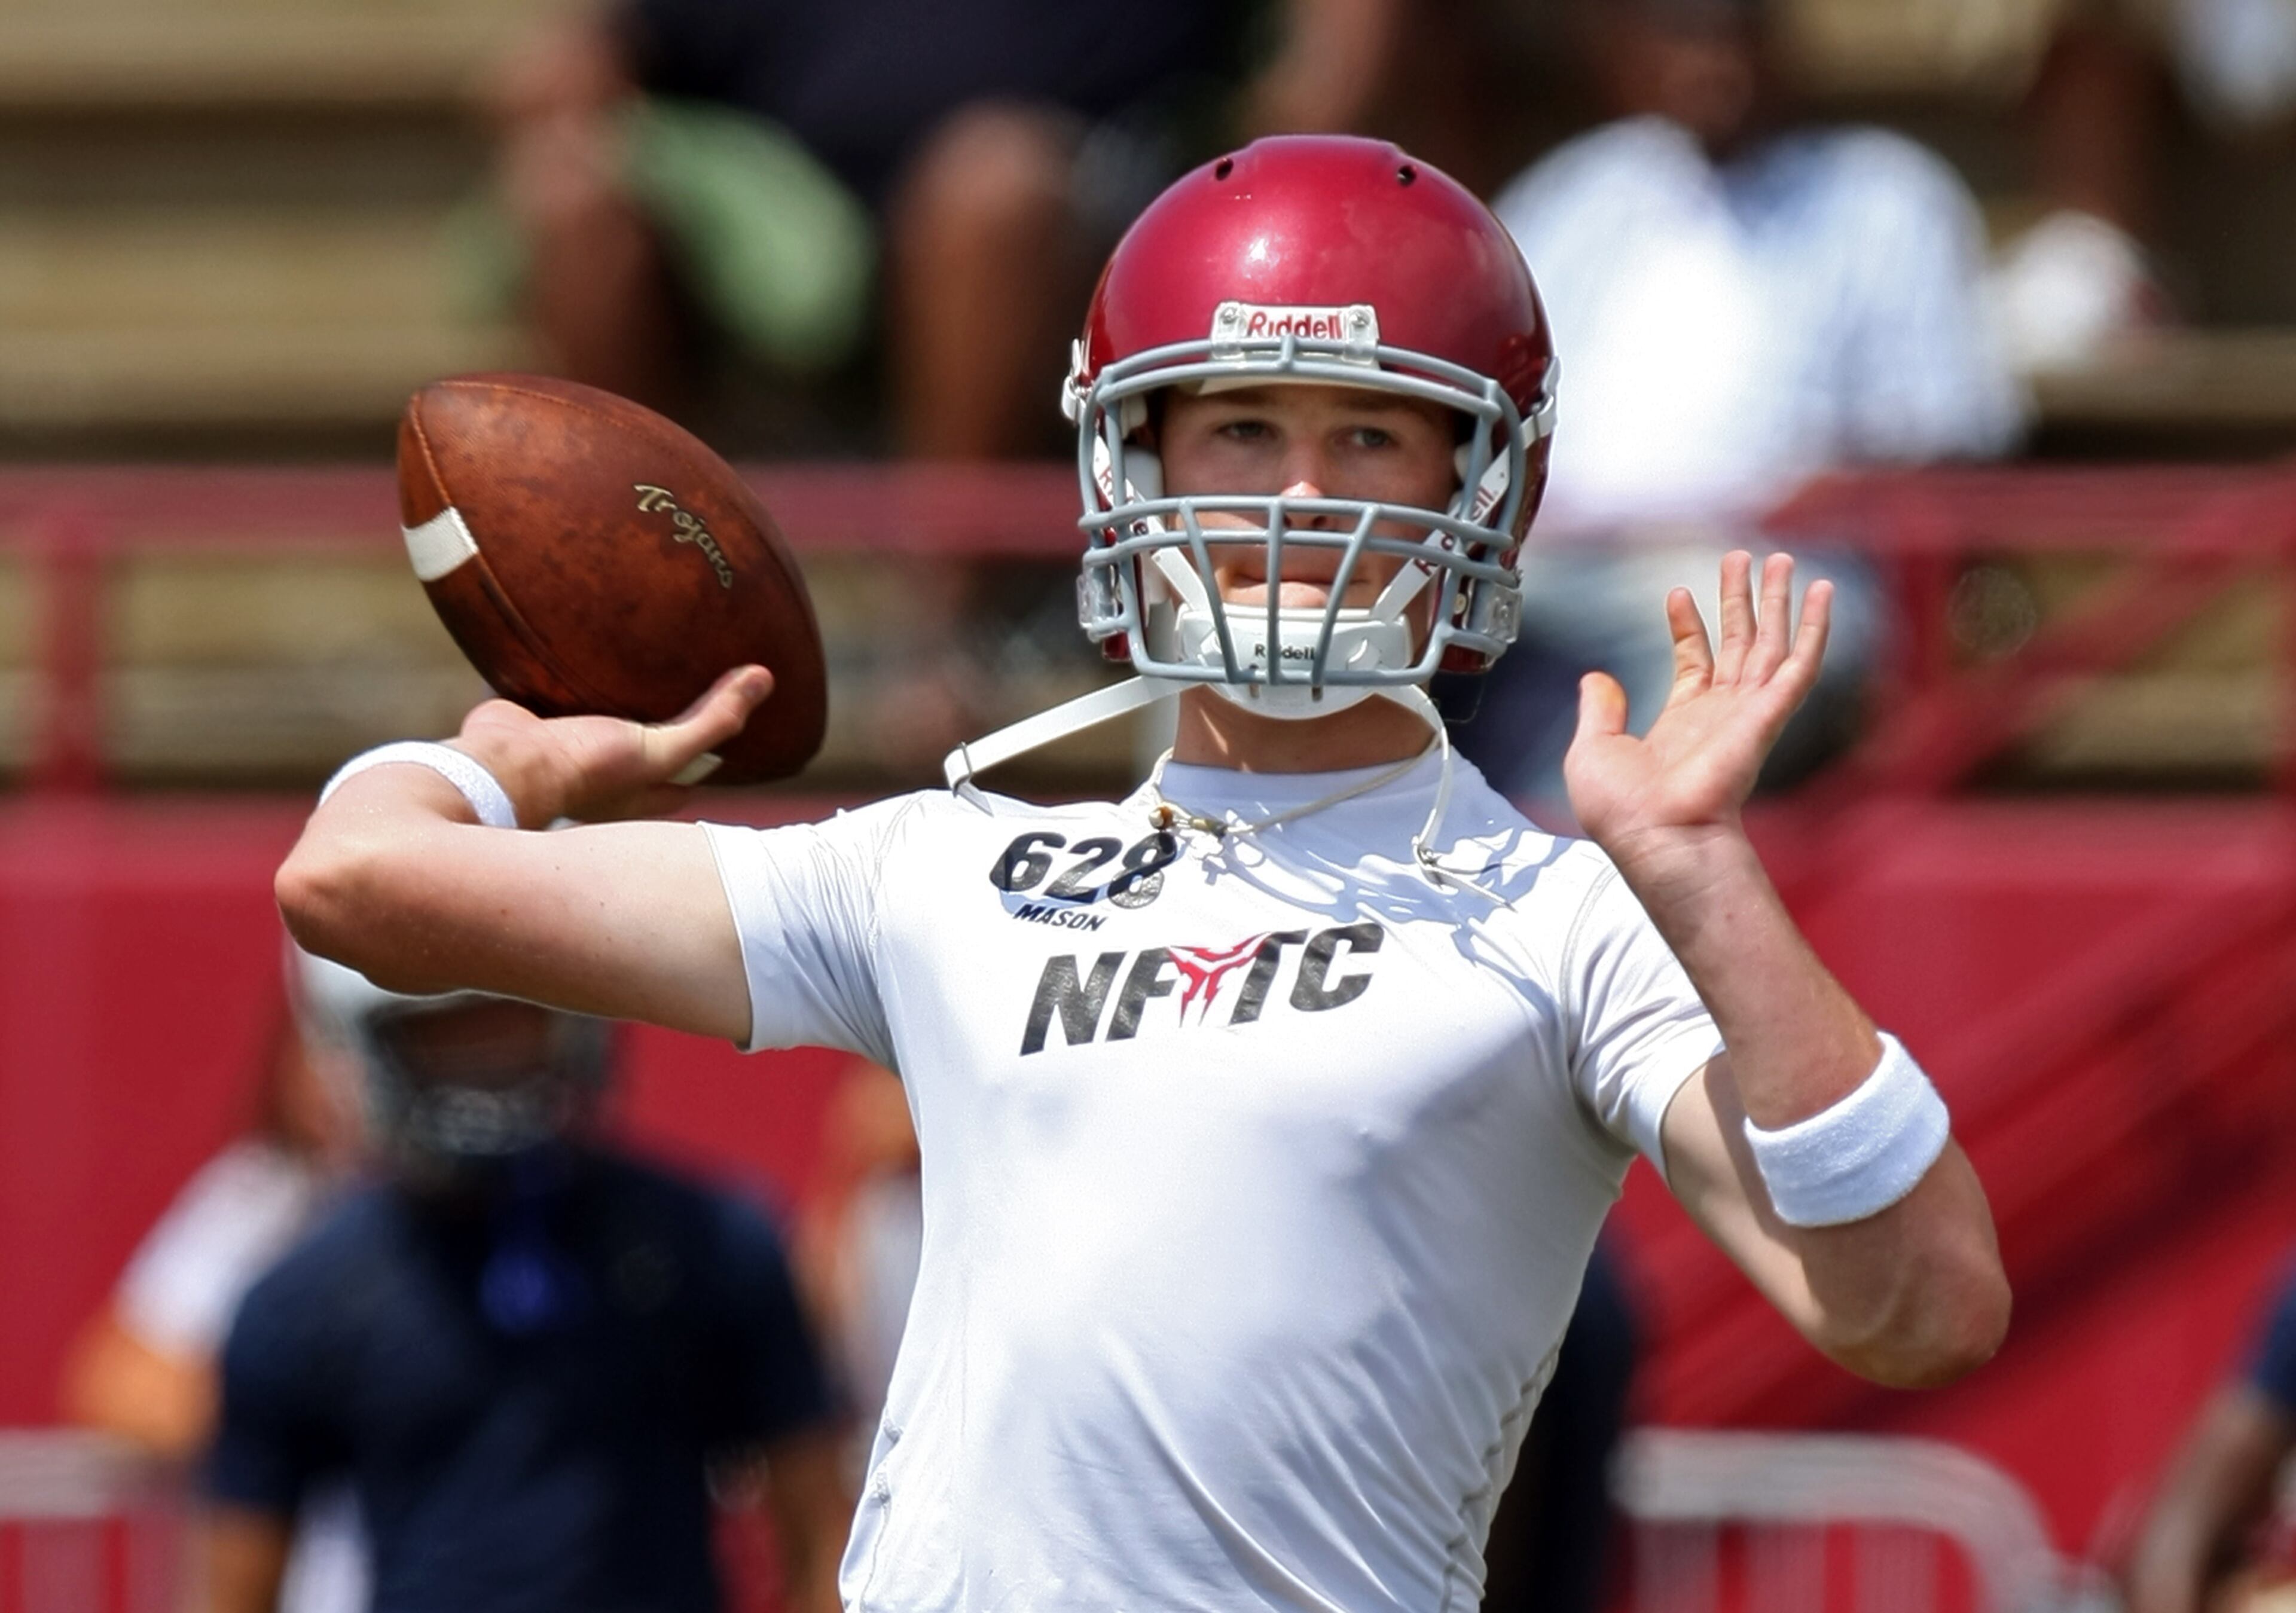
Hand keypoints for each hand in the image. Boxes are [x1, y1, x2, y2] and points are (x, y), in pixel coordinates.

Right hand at [450, 665, 772, 824]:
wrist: (501, 765)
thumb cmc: (586, 769)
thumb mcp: (662, 750)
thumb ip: (712, 721)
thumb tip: (765, 678)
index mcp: (642, 789)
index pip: (692, 766)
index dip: (715, 739)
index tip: (735, 702)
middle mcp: (608, 771)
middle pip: (649, 734)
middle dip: (667, 706)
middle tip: (689, 662)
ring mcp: (570, 744)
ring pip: (603, 710)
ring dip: (616, 686)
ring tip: (641, 642)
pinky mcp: (536, 718)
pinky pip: (557, 687)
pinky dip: (567, 667)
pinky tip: (581, 634)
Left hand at [1563, 552, 1830, 864]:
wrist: (1654, 836)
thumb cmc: (1623, 812)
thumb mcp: (1592, 751)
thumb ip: (1599, 711)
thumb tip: (1596, 679)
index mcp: (1681, 723)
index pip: (1693, 662)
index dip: (1687, 626)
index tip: (1678, 593)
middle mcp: (1719, 716)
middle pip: (1737, 643)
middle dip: (1739, 599)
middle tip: (1741, 558)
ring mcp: (1747, 714)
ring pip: (1770, 644)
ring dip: (1776, 601)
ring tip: (1780, 559)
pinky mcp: (1767, 716)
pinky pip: (1800, 664)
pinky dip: (1815, 628)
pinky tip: (1821, 593)